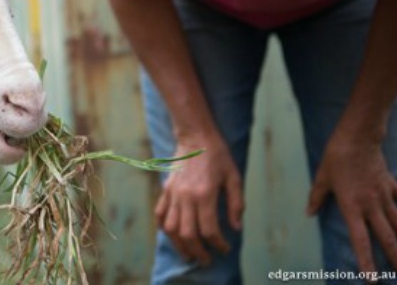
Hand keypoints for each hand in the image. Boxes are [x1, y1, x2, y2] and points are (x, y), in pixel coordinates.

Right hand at [155, 138, 243, 264]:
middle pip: (188, 234)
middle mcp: (186, 196)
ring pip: (171, 228)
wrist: (195, 136)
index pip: (209, 229)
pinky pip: (160, 214)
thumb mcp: (234, 177)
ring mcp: (173, 194)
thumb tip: (236, 227)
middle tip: (206, 260)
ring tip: (189, 254)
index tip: (225, 248)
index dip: (218, 244)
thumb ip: (236, 204)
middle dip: (198, 251)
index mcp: (204, 194)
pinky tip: (173, 236)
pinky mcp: (166, 190)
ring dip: (179, 245)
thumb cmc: (218, 155)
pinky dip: (165, 229)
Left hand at [307, 133, 396, 273]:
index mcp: (352, 206)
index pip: (360, 239)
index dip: (366, 260)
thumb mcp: (321, 177)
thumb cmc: (336, 157)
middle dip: (396, 259)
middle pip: (387, 238)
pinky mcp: (391, 185)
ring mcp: (384, 196)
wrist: (357, 137)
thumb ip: (316, 197)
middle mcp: (371, 205)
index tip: (372, 279)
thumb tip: (308, 213)